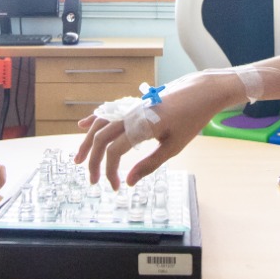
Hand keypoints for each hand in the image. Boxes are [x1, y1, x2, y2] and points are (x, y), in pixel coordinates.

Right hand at [74, 72, 240, 188]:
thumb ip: (149, 164)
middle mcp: (130, 114)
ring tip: (79, 158)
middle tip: (92, 181)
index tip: (115, 186)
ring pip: (99, 123)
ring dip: (87, 141)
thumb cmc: (190, 119)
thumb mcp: (174, 146)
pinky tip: (82, 125)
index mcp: (140, 126)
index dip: (110, 171)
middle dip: (93, 160)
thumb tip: (129, 181)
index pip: (114, 151)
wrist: (200, 91)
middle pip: (101, 138)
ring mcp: (130, 107)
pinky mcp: (133, 103)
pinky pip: (108, 111)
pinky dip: (93, 120)